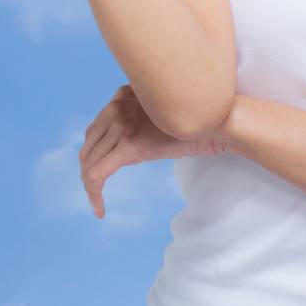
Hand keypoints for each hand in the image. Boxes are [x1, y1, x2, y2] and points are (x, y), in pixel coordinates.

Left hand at [78, 84, 233, 218]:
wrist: (217, 120)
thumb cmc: (197, 121)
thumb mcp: (162, 114)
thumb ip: (144, 120)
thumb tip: (139, 141)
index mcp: (122, 95)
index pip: (96, 128)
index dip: (94, 153)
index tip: (100, 170)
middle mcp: (116, 106)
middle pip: (89, 144)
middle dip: (88, 169)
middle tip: (96, 191)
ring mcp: (121, 125)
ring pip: (89, 161)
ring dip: (89, 185)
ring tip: (97, 202)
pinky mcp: (128, 146)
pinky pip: (97, 175)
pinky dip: (94, 194)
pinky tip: (100, 210)